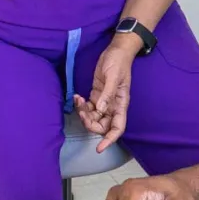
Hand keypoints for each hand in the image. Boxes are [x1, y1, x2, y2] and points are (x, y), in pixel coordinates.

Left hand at [75, 36, 137, 152]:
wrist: (116, 51)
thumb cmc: (118, 63)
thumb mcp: (113, 77)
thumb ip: (107, 94)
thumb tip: (100, 109)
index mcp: (121, 104)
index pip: (117, 128)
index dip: (109, 140)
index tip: (99, 148)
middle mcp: (113, 106)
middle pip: (102, 125)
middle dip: (90, 123)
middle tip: (82, 112)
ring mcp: (104, 101)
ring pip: (93, 117)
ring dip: (84, 113)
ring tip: (78, 100)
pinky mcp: (97, 95)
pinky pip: (88, 107)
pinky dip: (82, 105)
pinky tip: (78, 96)